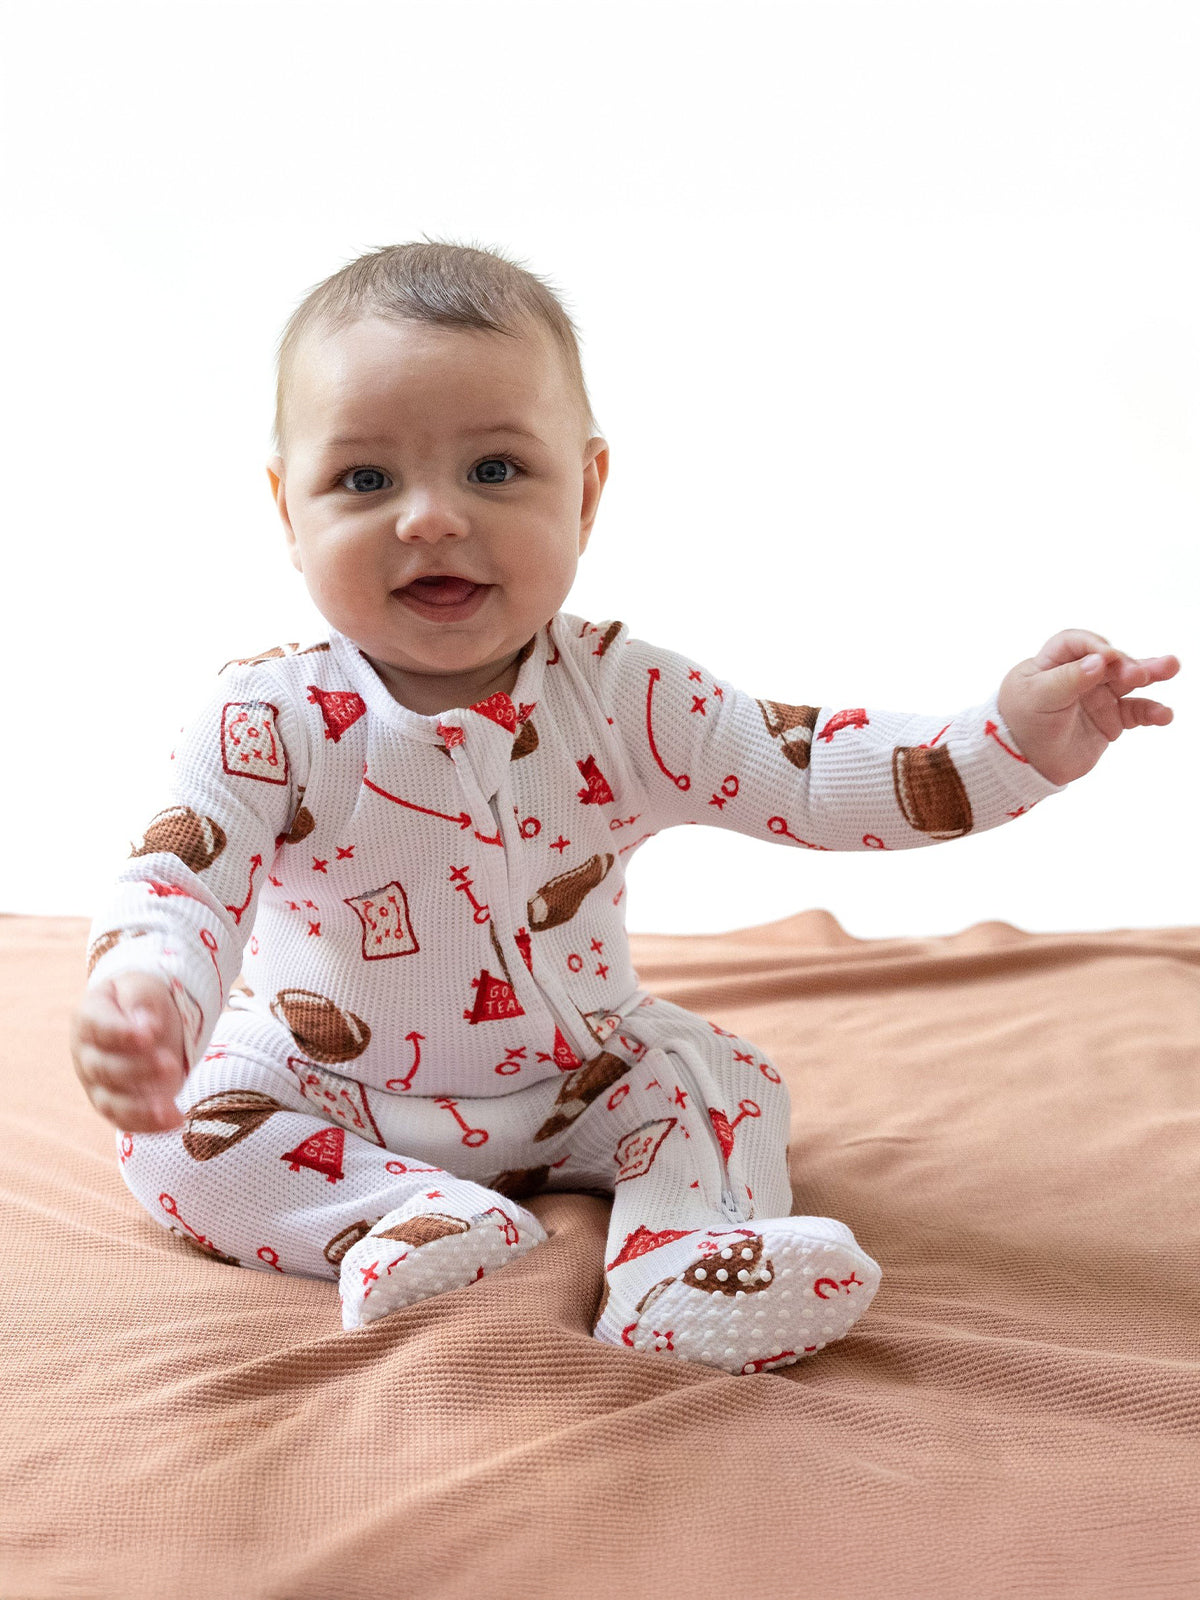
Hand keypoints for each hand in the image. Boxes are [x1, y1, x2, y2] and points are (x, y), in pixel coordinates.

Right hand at [70, 972, 187, 1133]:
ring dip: (140, 1108)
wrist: (147, 1020)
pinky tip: (175, 1120)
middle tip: (170, 1064)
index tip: (149, 1035)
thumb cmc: (141, 1001)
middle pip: (104, 1069)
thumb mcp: (142, 987)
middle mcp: (86, 1055)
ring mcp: (98, 1084)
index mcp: (88, 1019)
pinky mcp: (116, 1105)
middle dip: (138, 1070)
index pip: (98, 1028)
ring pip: (111, 1103)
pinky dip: (149, 1126)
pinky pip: (125, 1121)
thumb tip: (146, 1026)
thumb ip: (141, 1002)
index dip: (121, 1034)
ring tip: (169, 1109)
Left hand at [996, 629, 1180, 785]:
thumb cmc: (1019, 725)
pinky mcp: (1110, 720)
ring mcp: (1096, 697)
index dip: (1093, 646)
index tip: (1107, 658)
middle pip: (1109, 660)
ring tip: (1171, 667)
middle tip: (1137, 674)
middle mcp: (1078, 676)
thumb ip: (1068, 679)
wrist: (1022, 766)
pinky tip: (1164, 715)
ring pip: (1128, 681)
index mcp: (1052, 663)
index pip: (1076, 643)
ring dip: (1150, 673)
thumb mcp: (1037, 698)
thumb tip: (1099, 661)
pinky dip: (1152, 712)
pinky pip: (1136, 711)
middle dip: (1126, 663)